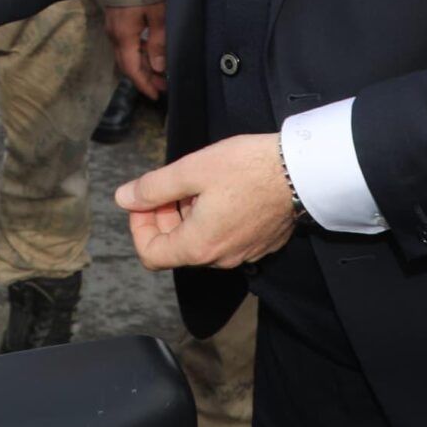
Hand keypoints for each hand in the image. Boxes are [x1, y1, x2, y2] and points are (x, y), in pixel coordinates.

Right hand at [105, 2, 166, 99]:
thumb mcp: (158, 16)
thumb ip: (158, 43)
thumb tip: (158, 67)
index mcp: (123, 36)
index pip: (132, 69)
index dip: (144, 84)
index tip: (156, 95)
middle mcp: (114, 34)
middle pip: (127, 64)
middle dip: (145, 77)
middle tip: (163, 87)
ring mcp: (113, 27)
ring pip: (127, 54)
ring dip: (142, 65)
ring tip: (160, 72)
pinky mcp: (116, 20)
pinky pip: (126, 43)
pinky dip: (138, 52)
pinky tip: (150, 53)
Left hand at [114, 134, 298, 270]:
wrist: (302, 171)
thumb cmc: (249, 168)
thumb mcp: (191, 170)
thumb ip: (153, 188)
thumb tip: (124, 198)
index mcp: (199, 245)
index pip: (151, 254)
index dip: (138, 226)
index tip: (143, 199)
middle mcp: (220, 258)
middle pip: (175, 247)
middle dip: (163, 215)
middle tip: (169, 184)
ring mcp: (242, 253)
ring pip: (200, 241)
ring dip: (188, 215)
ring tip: (197, 182)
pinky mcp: (259, 244)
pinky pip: (224, 237)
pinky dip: (212, 217)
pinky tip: (221, 190)